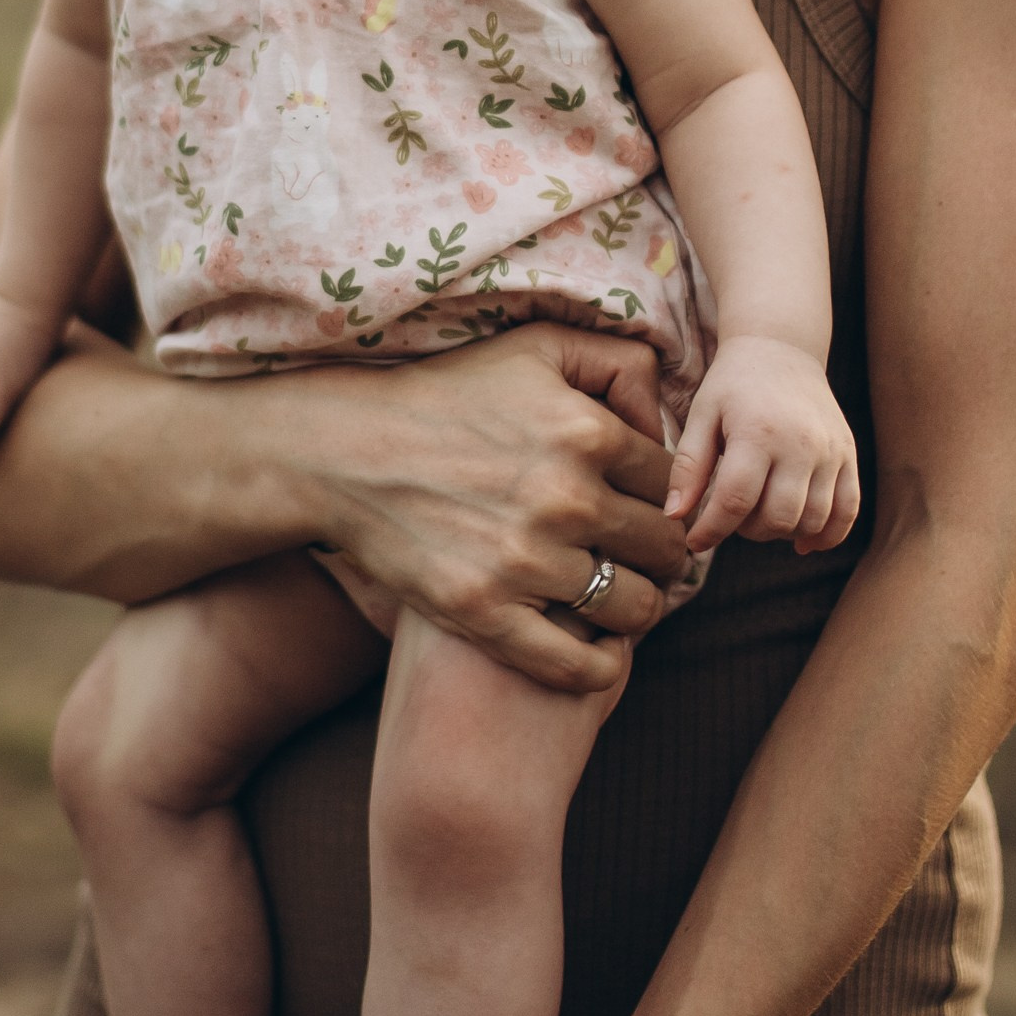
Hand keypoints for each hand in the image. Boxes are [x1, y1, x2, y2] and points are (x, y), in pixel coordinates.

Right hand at [310, 323, 689, 693]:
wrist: (345, 451)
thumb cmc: (447, 395)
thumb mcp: (537, 348)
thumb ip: (621, 364)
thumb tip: (664, 421)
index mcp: (587, 431)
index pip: (671, 483)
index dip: (663, 496)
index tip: (643, 505)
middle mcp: (566, 498)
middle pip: (665, 548)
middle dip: (659, 552)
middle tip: (637, 554)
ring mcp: (526, 561)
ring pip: (636, 608)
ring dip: (636, 606)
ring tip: (615, 594)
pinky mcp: (486, 612)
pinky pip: (579, 666)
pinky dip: (600, 666)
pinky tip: (595, 648)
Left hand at [665, 337, 859, 556]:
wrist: (781, 349)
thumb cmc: (733, 385)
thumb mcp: (702, 416)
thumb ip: (688, 467)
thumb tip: (674, 517)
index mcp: (757, 432)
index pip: (735, 502)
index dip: (711, 530)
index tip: (694, 541)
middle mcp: (801, 443)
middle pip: (776, 518)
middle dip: (748, 530)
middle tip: (732, 514)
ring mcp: (830, 450)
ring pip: (811, 521)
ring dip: (782, 533)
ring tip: (761, 513)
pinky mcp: (848, 454)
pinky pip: (847, 511)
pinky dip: (827, 535)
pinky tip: (802, 541)